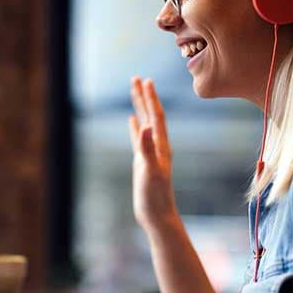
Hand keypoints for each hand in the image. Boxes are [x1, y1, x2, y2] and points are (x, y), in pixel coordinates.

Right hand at [129, 77, 177, 230]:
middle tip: (137, 78)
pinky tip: (131, 120)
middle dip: (144, 96)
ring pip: (143, 123)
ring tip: (134, 91)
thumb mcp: (150, 171)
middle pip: (150, 115)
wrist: (157, 214)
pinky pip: (138, 138)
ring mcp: (150, 152)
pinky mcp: (143, 161)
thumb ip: (148, 149)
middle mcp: (157, 146)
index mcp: (161, 146)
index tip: (146, 80)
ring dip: (139, 107)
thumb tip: (144, 127)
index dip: (151, 99)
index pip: (156, 116)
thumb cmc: (155, 196)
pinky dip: (134, 127)